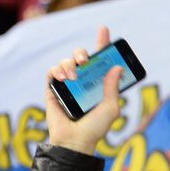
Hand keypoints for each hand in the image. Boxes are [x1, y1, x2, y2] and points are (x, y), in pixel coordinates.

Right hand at [45, 27, 124, 154]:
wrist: (75, 141)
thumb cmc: (95, 128)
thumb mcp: (111, 108)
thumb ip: (113, 88)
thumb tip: (117, 67)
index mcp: (97, 84)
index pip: (100, 60)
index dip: (102, 43)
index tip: (104, 29)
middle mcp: (82, 81)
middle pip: (81, 57)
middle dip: (82, 53)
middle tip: (85, 60)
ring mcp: (67, 85)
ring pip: (66, 62)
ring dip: (69, 64)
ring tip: (73, 76)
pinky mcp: (53, 90)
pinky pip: (52, 72)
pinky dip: (57, 70)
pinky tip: (64, 77)